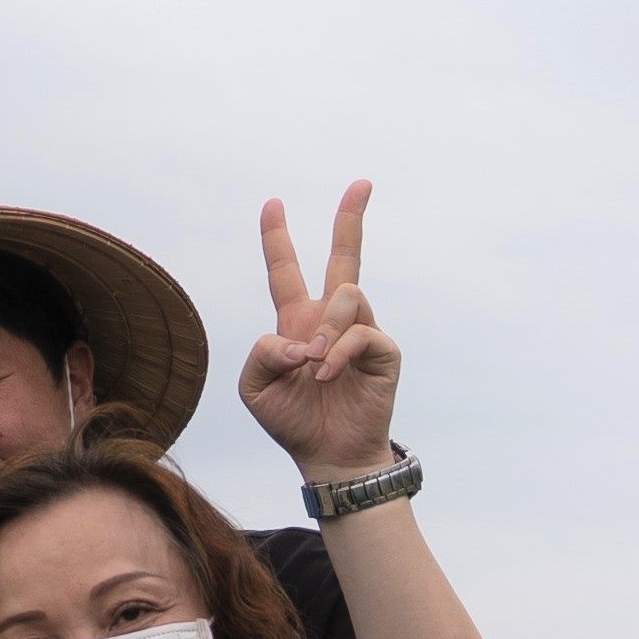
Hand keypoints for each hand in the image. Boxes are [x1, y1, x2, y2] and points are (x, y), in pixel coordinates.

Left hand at [235, 181, 400, 480]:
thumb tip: (299, 339)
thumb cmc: (292, 421)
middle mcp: (331, 319)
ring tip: (314, 366)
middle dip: (352, 218)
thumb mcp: (254, 388)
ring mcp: (361, 331)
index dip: (276, 238)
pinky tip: (327, 376)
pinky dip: (338, 353)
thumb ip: (261, 352)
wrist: (328, 455)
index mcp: (297, 321)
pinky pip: (361, 332)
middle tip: (362, 183)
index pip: (285, 270)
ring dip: (325, 328)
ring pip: (346, 294)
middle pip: (345, 256)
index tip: (272, 204)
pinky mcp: (383, 349)